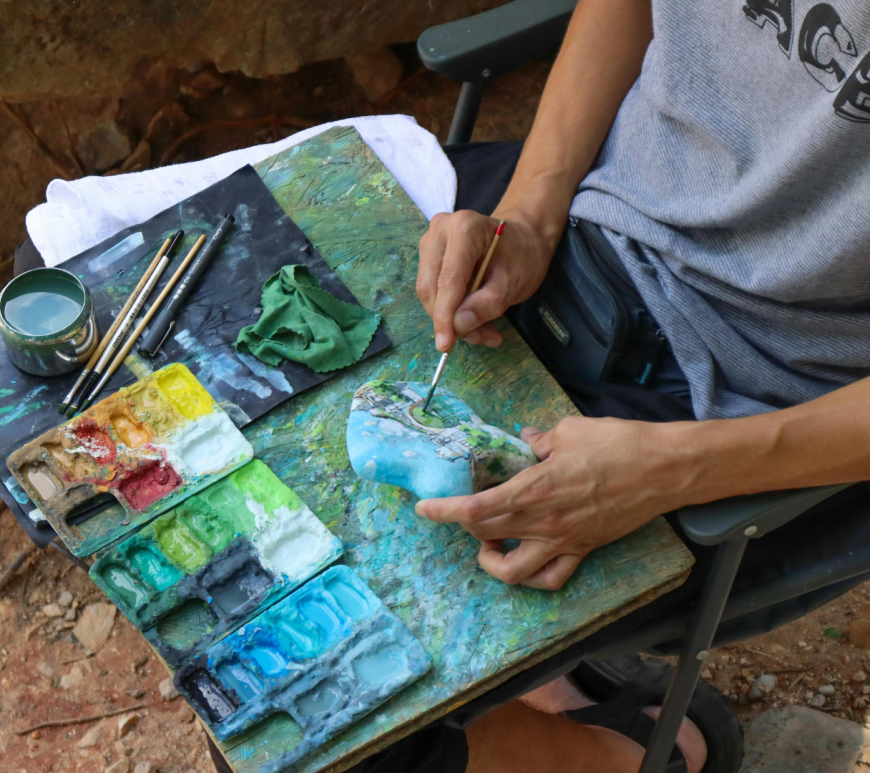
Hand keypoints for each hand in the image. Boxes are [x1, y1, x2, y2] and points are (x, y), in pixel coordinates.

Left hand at [415, 417, 690, 589]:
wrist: (665, 469)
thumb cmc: (618, 444)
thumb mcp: (570, 430)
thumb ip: (540, 439)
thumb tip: (525, 439)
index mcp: (535, 489)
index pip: (476, 508)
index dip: (445, 511)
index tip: (424, 508)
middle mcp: (544, 522)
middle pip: (486, 534)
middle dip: (462, 526)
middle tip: (457, 510)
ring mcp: (564, 541)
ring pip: (513, 571)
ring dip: (491, 560)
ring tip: (489, 540)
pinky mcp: (583, 549)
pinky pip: (552, 577)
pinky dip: (533, 576)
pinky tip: (526, 556)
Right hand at [416, 208, 555, 350]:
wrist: (522, 239)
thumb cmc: (522, 256)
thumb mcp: (513, 283)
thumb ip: (487, 304)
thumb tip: (458, 326)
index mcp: (465, 229)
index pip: (448, 280)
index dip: (444, 315)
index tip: (445, 345)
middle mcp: (440, 230)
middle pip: (431, 287)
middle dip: (449, 320)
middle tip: (480, 338)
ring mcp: (431, 242)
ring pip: (429, 292)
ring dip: (451, 319)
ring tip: (484, 331)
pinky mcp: (428, 255)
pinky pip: (432, 290)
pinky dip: (450, 311)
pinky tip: (473, 319)